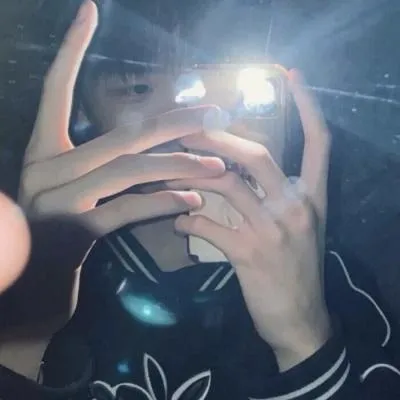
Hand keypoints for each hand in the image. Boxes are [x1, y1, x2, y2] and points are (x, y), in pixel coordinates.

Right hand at [9, 0, 224, 334]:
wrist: (32, 280)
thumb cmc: (57, 228)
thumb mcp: (78, 188)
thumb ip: (109, 165)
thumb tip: (160, 147)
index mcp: (45, 148)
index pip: (55, 89)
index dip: (70, 50)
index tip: (89, 10)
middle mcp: (48, 164)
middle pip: (121, 133)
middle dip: (175, 121)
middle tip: (217, 113)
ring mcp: (59, 195)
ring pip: (130, 169)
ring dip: (179, 164)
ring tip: (219, 164)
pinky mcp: (73, 228)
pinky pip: (126, 209)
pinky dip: (163, 202)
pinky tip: (194, 200)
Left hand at [167, 70, 331, 370]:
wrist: (301, 320)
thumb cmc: (296, 271)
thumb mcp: (298, 228)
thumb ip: (275, 198)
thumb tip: (231, 174)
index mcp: (312, 196)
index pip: (320, 142)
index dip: (309, 107)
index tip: (292, 78)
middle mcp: (296, 205)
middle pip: (255, 154)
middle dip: (215, 137)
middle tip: (183, 129)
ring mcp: (273, 228)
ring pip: (225, 183)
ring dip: (188, 176)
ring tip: (163, 173)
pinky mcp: (250, 253)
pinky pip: (209, 225)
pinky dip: (188, 220)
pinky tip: (178, 222)